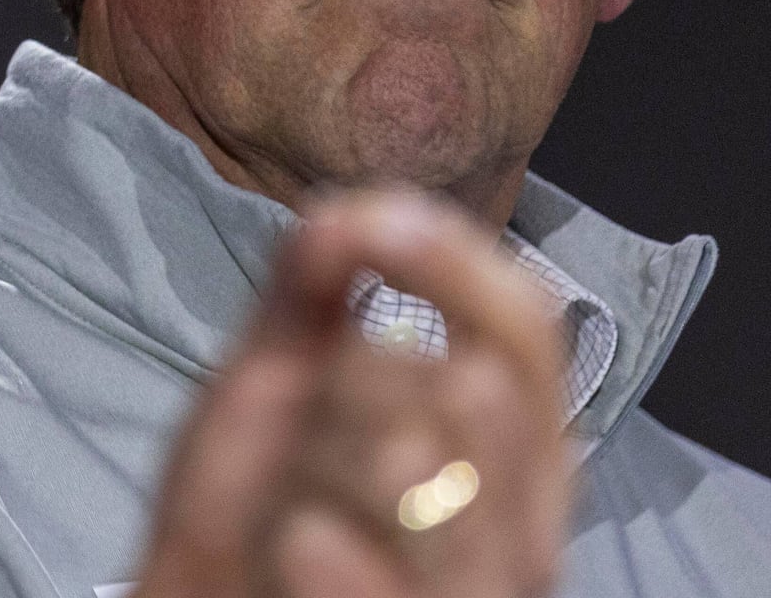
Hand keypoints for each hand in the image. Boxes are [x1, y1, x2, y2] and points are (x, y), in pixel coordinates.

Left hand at [129, 192, 570, 597]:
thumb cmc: (246, 517)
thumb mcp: (269, 389)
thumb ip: (310, 297)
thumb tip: (341, 211)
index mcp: (503, 453)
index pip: (525, 334)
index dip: (456, 265)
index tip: (375, 222)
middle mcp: (516, 528)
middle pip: (474, 391)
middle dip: (360, 383)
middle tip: (309, 434)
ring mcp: (475, 594)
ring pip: (428, 477)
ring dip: (332, 465)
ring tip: (294, 500)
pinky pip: (395, 591)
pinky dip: (337, 560)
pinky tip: (300, 538)